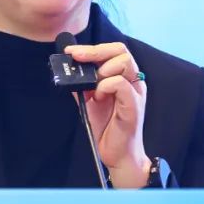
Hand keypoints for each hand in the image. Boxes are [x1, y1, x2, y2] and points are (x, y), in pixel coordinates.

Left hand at [64, 42, 150, 187]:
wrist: (117, 154)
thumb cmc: (107, 128)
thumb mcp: (89, 101)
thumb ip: (82, 85)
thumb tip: (67, 71)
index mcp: (124, 78)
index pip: (115, 51)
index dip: (93, 48)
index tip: (71, 51)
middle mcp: (133, 82)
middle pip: (121, 51)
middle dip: (95, 52)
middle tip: (76, 58)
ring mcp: (135, 93)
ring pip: (124, 63)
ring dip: (102, 70)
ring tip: (93, 87)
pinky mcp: (134, 106)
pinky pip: (121, 84)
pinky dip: (105, 85)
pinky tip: (98, 97)